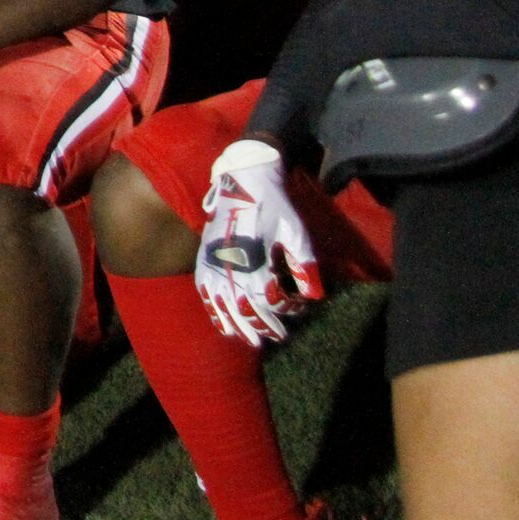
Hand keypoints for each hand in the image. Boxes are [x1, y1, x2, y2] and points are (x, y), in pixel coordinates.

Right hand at [196, 138, 322, 345]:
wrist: (243, 180)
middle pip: (246, 310)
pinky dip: (212, 310)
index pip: (270, 300)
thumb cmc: (274, 206)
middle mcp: (231, 268)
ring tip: (247, 339)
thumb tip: (314, 296)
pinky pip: (205, 292)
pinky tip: (221, 323)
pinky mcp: (204, 258)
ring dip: (236, 326)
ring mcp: (214, 264)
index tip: (300, 306)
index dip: (288, 309)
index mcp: (255, 262)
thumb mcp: (295, 232)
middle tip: (276, 337)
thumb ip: (304, 265)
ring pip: (222, 306)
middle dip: (263, 327)